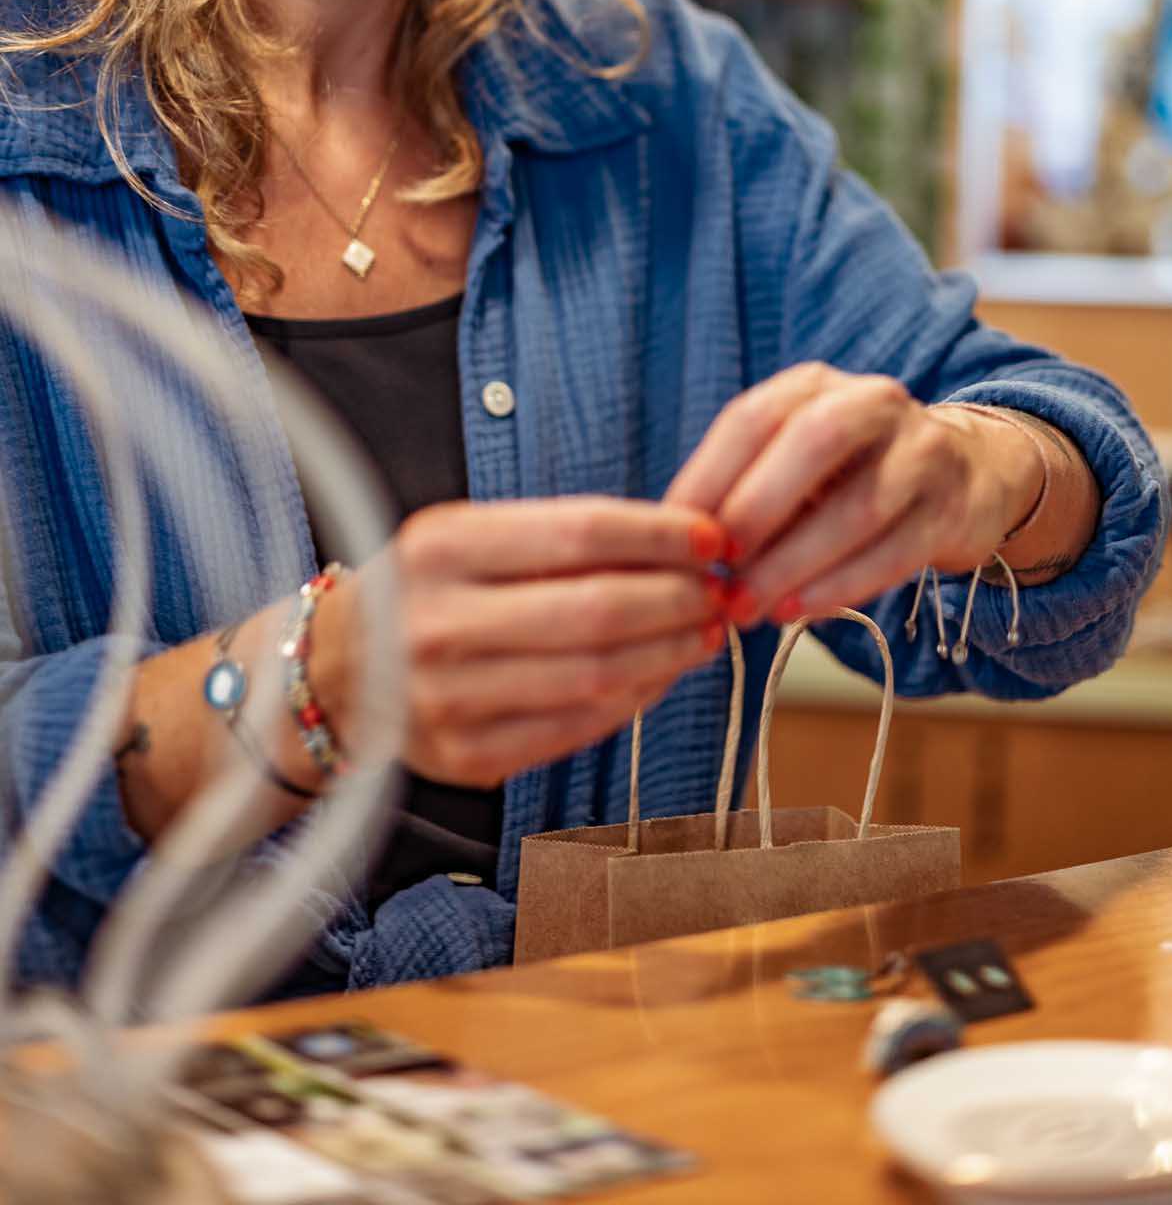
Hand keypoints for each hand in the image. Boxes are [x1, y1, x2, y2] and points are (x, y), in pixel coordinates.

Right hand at [312, 498, 728, 786]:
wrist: (333, 671)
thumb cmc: (426, 589)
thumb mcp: (468, 535)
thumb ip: (560, 536)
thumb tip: (681, 542)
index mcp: (442, 547)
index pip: (579, 532)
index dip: (660, 536)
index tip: (713, 535)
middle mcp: (436, 622)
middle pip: (595, 610)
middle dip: (677, 599)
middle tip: (721, 591)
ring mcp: (447, 698)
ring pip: (594, 677)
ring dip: (668, 654)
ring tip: (704, 632)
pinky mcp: (465, 757)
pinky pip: (574, 729)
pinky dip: (632, 701)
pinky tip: (660, 676)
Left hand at [666, 364, 1044, 625]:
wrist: (965, 476)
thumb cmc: (848, 476)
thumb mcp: (793, 462)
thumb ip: (743, 487)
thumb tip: (675, 540)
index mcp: (815, 385)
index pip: (753, 417)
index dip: (709, 475)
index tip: (672, 534)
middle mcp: (873, 403)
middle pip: (812, 443)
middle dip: (756, 510)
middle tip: (717, 570)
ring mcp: (922, 452)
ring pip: (858, 506)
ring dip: (794, 564)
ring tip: (750, 607)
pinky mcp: (951, 508)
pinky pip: (895, 550)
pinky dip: (840, 586)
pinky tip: (799, 611)